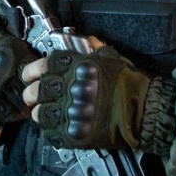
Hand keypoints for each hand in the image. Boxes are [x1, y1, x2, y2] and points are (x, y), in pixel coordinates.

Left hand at [31, 48, 152, 151]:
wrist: (145, 110)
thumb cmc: (130, 83)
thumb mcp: (110, 57)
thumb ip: (93, 49)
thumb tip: (86, 42)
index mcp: (72, 67)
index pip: (39, 67)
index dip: (31, 72)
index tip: (30, 76)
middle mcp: (67, 88)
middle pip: (35, 92)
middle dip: (32, 94)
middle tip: (35, 97)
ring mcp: (69, 112)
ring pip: (39, 114)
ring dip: (41, 113)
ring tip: (49, 113)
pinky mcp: (73, 134)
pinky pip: (51, 134)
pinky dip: (51, 131)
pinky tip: (58, 127)